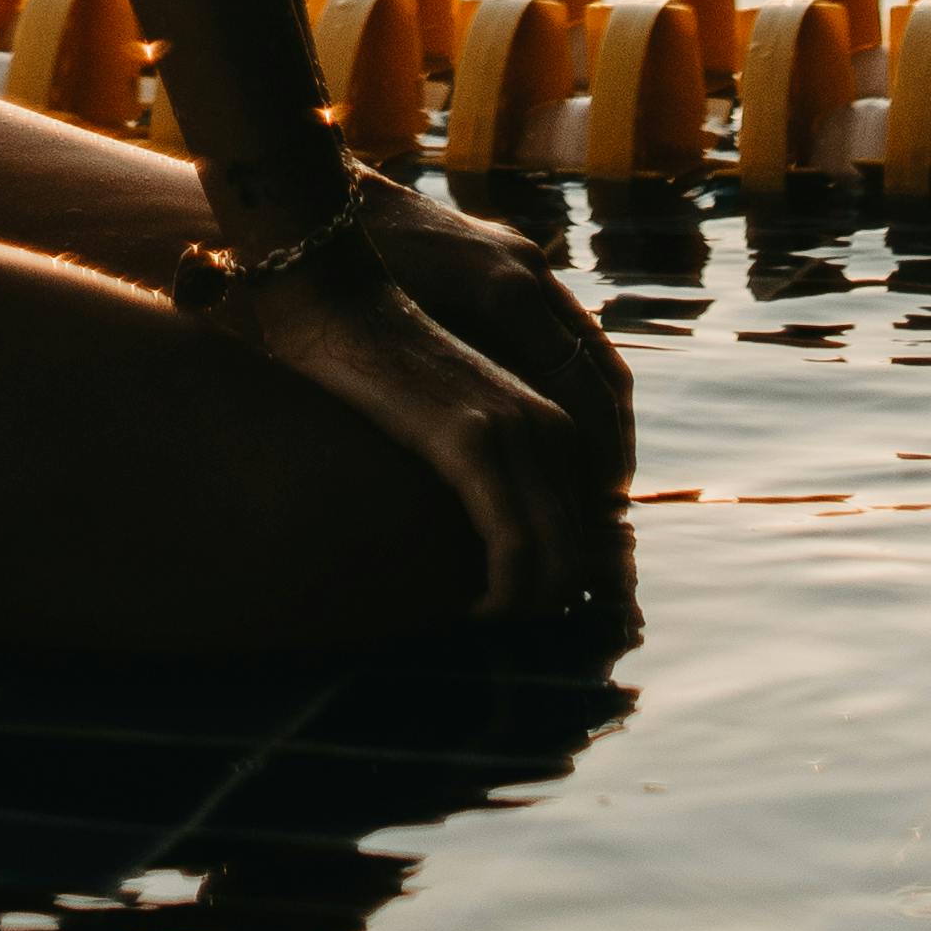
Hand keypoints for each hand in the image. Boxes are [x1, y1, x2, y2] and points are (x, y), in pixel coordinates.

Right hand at [231, 241, 620, 620]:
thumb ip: (493, 465)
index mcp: (553, 424)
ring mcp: (514, 431)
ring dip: (524, 609)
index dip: (564, 586)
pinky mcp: (470, 441)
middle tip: (500, 627)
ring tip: (480, 621)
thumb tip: (500, 542)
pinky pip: (512, 547)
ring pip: (556, 562)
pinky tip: (469, 610)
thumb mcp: (460, 419)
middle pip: (581, 556)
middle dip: (549, 607)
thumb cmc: (384, 372)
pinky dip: (501, 595)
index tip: (524, 615)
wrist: (341, 303)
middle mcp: (549, 426)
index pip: (589, 533)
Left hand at [358, 170, 634, 488]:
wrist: (321, 198)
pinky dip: (576, 382)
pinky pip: (564, 330)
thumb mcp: (392, 346)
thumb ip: (452, 400)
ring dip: (600, 416)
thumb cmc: (340, 278)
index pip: (580, 386)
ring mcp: (520, 259)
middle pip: (599, 370)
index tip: (598, 512)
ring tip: (593, 481)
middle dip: (612, 443)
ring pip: (589, 351)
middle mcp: (525, 270)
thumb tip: (499, 477)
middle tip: (606, 511)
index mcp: (503, 292)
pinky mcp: (505, 258)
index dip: (598, 454)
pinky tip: (560, 428)